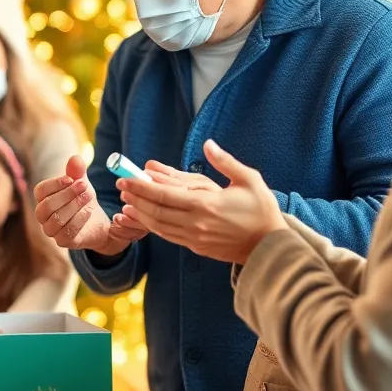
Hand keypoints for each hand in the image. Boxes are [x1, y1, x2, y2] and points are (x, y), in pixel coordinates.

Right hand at [34, 155, 136, 256]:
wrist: (97, 222)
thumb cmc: (83, 200)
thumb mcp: (82, 184)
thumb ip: (77, 172)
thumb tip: (75, 158)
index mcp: (43, 199)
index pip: (40, 191)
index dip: (54, 184)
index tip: (71, 178)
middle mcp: (43, 216)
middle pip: (46, 206)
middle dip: (66, 194)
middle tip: (84, 185)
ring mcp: (52, 230)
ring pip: (56, 219)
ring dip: (74, 206)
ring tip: (89, 196)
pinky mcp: (63, 242)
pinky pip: (67, 233)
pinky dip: (78, 221)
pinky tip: (89, 212)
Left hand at [117, 140, 285, 264]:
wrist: (271, 246)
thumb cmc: (261, 210)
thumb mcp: (248, 179)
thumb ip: (225, 162)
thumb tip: (208, 144)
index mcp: (206, 204)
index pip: (164, 195)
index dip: (141, 187)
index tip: (126, 179)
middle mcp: (197, 223)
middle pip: (156, 211)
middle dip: (136, 198)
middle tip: (121, 188)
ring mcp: (195, 237)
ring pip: (159, 226)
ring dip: (140, 214)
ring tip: (126, 203)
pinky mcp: (197, 247)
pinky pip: (169, 236)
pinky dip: (153, 226)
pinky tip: (144, 218)